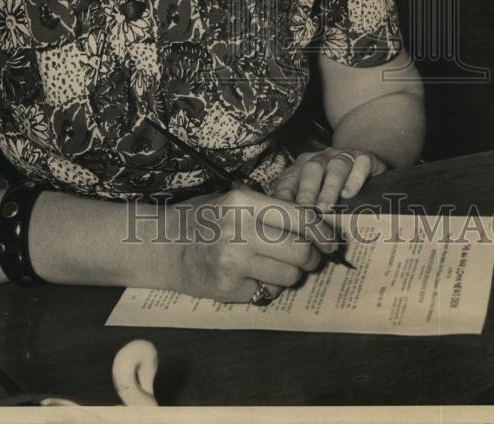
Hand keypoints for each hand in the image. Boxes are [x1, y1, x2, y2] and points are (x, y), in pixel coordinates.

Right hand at [171, 183, 336, 302]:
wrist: (161, 244)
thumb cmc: (202, 218)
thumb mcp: (233, 200)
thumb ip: (270, 209)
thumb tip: (315, 222)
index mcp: (244, 202)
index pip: (300, 218)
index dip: (323, 232)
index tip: (332, 241)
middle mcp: (240, 230)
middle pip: (301, 251)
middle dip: (313, 257)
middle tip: (312, 258)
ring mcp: (234, 262)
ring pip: (289, 276)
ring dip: (290, 274)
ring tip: (275, 266)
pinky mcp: (228, 288)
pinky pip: (267, 293)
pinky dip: (267, 288)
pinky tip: (251, 276)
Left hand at [272, 148, 386, 208]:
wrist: (367, 172)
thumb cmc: (336, 196)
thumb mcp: (317, 202)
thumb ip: (304, 216)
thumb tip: (292, 242)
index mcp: (302, 168)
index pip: (289, 181)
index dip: (284, 198)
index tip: (283, 218)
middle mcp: (321, 159)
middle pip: (311, 170)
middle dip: (306, 192)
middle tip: (305, 213)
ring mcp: (344, 156)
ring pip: (335, 166)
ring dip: (328, 188)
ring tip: (325, 208)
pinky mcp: (367, 158)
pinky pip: (361, 163)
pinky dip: (355, 178)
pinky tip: (350, 194)